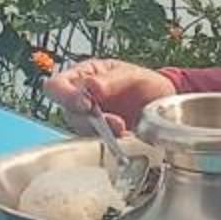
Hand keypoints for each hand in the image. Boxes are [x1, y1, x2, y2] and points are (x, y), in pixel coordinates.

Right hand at [46, 59, 175, 138]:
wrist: (164, 105)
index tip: (87, 104)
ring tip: (125, 130)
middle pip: (67, 112)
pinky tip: (126, 138)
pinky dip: (109, 143)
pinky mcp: (99, 138)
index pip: (56, 86)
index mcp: (83, 75)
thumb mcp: (133, 76)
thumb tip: (90, 85)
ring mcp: (88, 120)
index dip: (65, 96)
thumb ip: (111, 80)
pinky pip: (94, 144)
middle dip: (90, 120)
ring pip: (80, 131)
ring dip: (101, 133)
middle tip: (116, 122)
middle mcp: (80, 99)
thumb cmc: (146, 84)